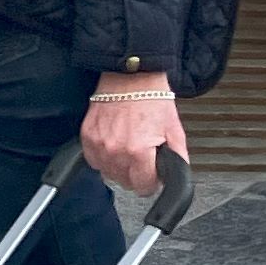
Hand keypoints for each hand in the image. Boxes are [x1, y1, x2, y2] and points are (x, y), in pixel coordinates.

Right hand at [84, 76, 181, 195]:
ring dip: (119, 167)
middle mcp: (115, 151)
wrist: (131, 77)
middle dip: (136, 174)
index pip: (143, 187)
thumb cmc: (152, 99)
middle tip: (143, 156)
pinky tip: (115, 145)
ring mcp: (98, 145)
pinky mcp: (87, 137)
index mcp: (138, 151)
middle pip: (125, 183)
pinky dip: (104, 158)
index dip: (152, 182)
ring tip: (128, 148)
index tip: (153, 175)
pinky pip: (94, 161)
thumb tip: (177, 175)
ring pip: (109, 174)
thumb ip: (178, 157)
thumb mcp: (174, 129)